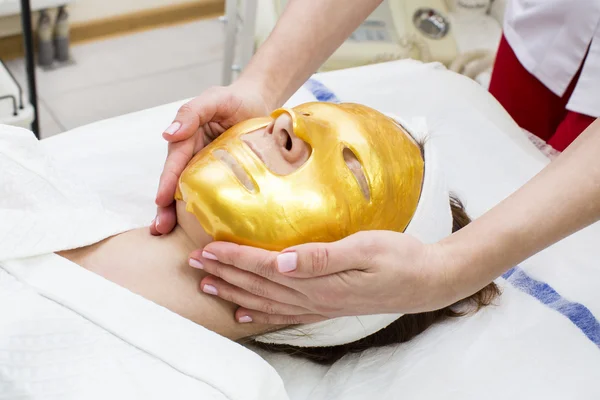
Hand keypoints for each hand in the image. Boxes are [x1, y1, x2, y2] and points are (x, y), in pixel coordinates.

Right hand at [150, 81, 273, 235]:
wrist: (259, 104)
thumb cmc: (235, 99)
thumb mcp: (214, 99)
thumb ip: (192, 112)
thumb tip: (168, 134)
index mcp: (187, 138)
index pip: (175, 163)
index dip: (167, 182)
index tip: (160, 201)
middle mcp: (193, 156)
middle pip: (176, 182)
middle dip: (165, 206)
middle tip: (160, 227)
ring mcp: (207, 168)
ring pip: (189, 192)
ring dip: (177, 213)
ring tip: (168, 233)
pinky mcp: (223, 177)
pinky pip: (212, 194)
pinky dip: (203, 210)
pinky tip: (202, 230)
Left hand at [190, 231, 458, 324]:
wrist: (426, 281)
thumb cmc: (399, 258)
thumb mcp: (365, 248)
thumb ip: (323, 256)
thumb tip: (283, 260)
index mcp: (319, 280)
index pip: (265, 268)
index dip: (234, 258)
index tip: (207, 248)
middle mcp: (313, 298)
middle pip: (257, 286)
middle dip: (224, 274)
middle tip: (194, 264)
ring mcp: (319, 306)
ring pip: (265, 302)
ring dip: (234, 294)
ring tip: (208, 285)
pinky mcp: (326, 307)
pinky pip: (285, 315)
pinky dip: (260, 315)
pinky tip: (245, 315)